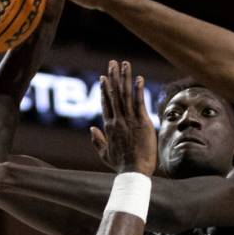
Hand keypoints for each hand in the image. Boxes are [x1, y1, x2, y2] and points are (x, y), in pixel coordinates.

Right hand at [90, 60, 156, 174]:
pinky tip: (139, 78)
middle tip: (113, 63)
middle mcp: (117, 120)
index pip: (105, 103)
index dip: (104, 89)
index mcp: (109, 127)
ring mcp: (129, 120)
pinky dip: (138, 89)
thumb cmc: (121, 166)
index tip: (103, 77)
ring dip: (125, 77)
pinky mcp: (141, 122)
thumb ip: (97, 141)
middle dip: (113, 77)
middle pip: (114, 94)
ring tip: (124, 64)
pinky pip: (139, 102)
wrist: (134, 171)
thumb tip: (92, 128)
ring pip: (125, 94)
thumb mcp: (105, 154)